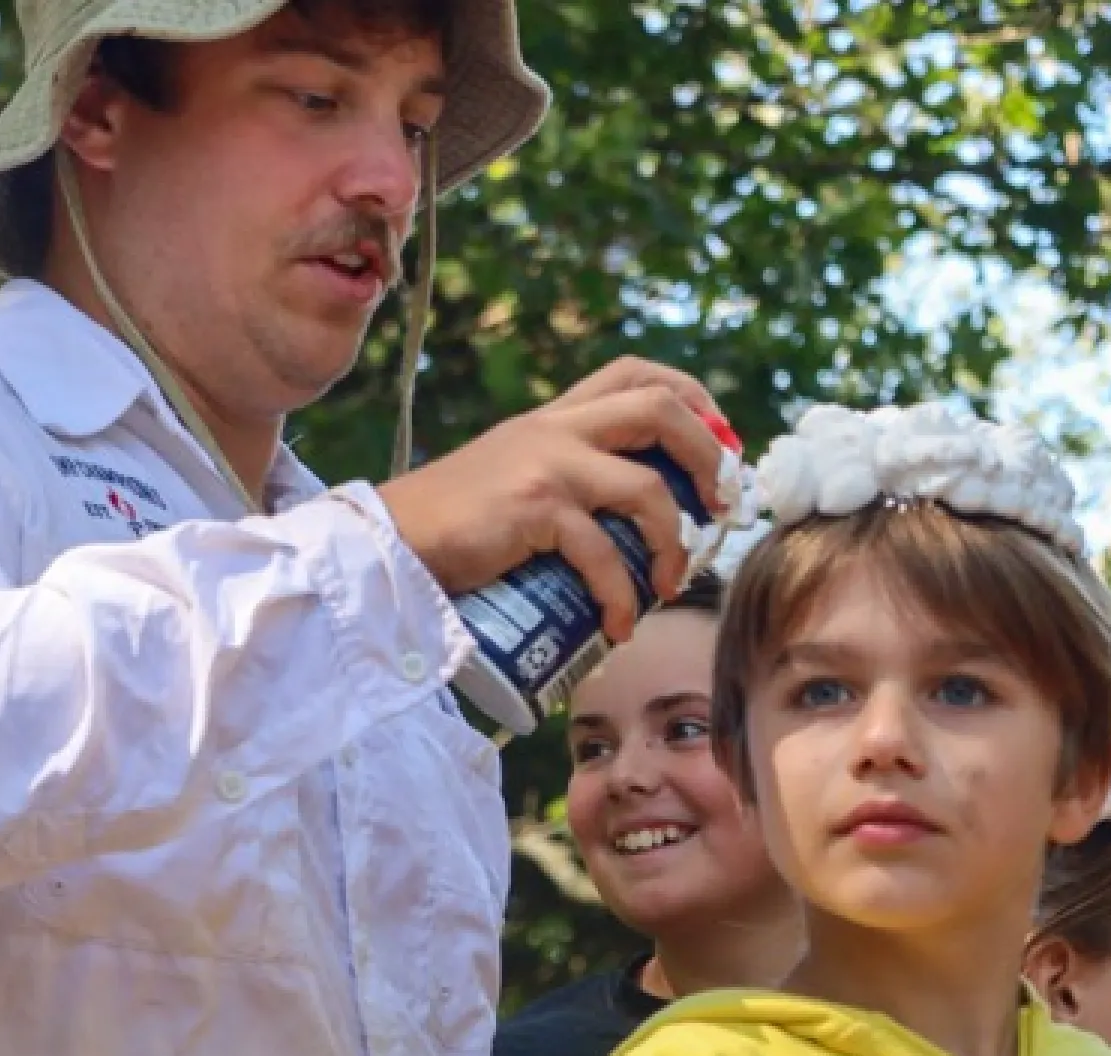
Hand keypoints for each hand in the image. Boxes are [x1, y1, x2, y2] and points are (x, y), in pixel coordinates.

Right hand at [378, 357, 733, 647]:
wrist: (389, 543)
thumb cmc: (451, 527)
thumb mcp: (511, 478)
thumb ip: (560, 477)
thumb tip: (628, 517)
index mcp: (554, 416)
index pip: (639, 374)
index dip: (694, 399)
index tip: (720, 444)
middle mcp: (555, 428)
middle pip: (661, 409)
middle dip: (709, 456)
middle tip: (721, 507)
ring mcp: (546, 465)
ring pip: (647, 488)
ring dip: (674, 541)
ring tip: (669, 583)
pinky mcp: (533, 510)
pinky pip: (602, 555)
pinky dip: (620, 596)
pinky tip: (618, 625)